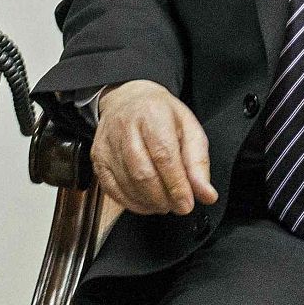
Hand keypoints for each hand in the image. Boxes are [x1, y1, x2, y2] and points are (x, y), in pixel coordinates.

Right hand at [91, 80, 217, 215]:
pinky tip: (145, 202)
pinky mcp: (97, 157)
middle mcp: (125, 127)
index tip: (187, 204)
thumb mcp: (189, 128)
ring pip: (127, 183)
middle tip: (177, 205)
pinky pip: (111, 188)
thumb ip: (198, 163)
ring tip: (164, 203)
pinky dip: (131, 203)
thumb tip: (206, 194)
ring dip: (149, 202)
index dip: (176, 185)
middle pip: (143, 173)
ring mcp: (108, 143)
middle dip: (163, 198)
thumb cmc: (160, 114)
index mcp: (152, 115)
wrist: (127, 99)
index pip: (164, 156)